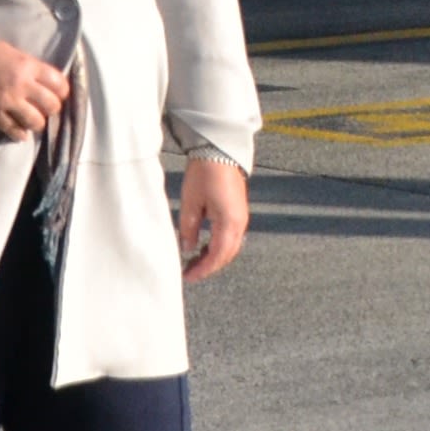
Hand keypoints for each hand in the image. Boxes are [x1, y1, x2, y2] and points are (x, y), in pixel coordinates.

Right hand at [0, 34, 72, 138]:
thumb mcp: (8, 51)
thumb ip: (27, 66)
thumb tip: (42, 80)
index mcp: (26, 65)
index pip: (59, 84)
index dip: (61, 90)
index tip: (56, 92)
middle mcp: (20, 85)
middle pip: (52, 106)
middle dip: (50, 108)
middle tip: (43, 106)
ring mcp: (6, 102)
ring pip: (37, 122)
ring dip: (36, 121)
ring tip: (29, 117)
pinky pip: (16, 132)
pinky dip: (19, 132)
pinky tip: (16, 127)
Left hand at [177, 155, 248, 280]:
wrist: (219, 153)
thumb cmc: (204, 174)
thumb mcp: (190, 203)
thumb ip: (189, 229)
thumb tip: (188, 249)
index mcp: (229, 223)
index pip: (217, 255)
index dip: (203, 269)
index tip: (188, 277)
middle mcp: (240, 224)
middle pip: (226, 254)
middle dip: (208, 266)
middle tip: (189, 272)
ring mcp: (241, 218)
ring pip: (230, 247)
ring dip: (213, 257)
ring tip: (193, 262)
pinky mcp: (238, 213)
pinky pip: (230, 237)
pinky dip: (218, 246)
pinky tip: (204, 246)